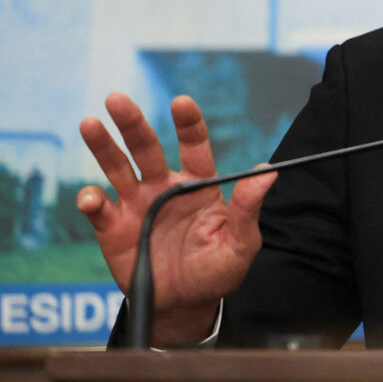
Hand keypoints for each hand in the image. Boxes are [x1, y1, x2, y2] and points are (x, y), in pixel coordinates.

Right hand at [77, 92, 276, 346]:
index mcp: (197, 184)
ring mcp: (136, 205)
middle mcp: (164, 187)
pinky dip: (91, 200)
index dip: (188, 123)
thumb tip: (269, 171)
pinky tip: (93, 198)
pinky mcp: (113, 229)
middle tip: (118, 99)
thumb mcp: (241, 243)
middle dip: (133, 123)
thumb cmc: (217, 270)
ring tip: (91, 124)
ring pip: (116, 168)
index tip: (181, 102)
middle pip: (146, 148)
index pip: (193, 145)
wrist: (186, 305)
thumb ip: (249, 209)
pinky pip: (98, 210)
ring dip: (103, 147)